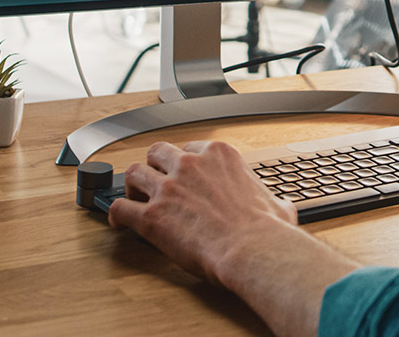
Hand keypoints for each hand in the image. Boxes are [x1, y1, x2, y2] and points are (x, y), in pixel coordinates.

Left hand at [109, 141, 298, 284]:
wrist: (254, 250)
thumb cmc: (267, 231)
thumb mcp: (278, 205)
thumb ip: (273, 200)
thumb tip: (283, 207)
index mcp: (219, 155)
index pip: (191, 148)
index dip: (185, 163)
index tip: (184, 175)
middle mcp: (190, 165)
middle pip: (157, 152)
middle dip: (154, 166)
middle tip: (155, 181)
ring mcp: (168, 188)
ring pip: (134, 173)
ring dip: (132, 185)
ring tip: (133, 197)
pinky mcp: (152, 216)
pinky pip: (119, 207)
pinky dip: (115, 214)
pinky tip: (118, 222)